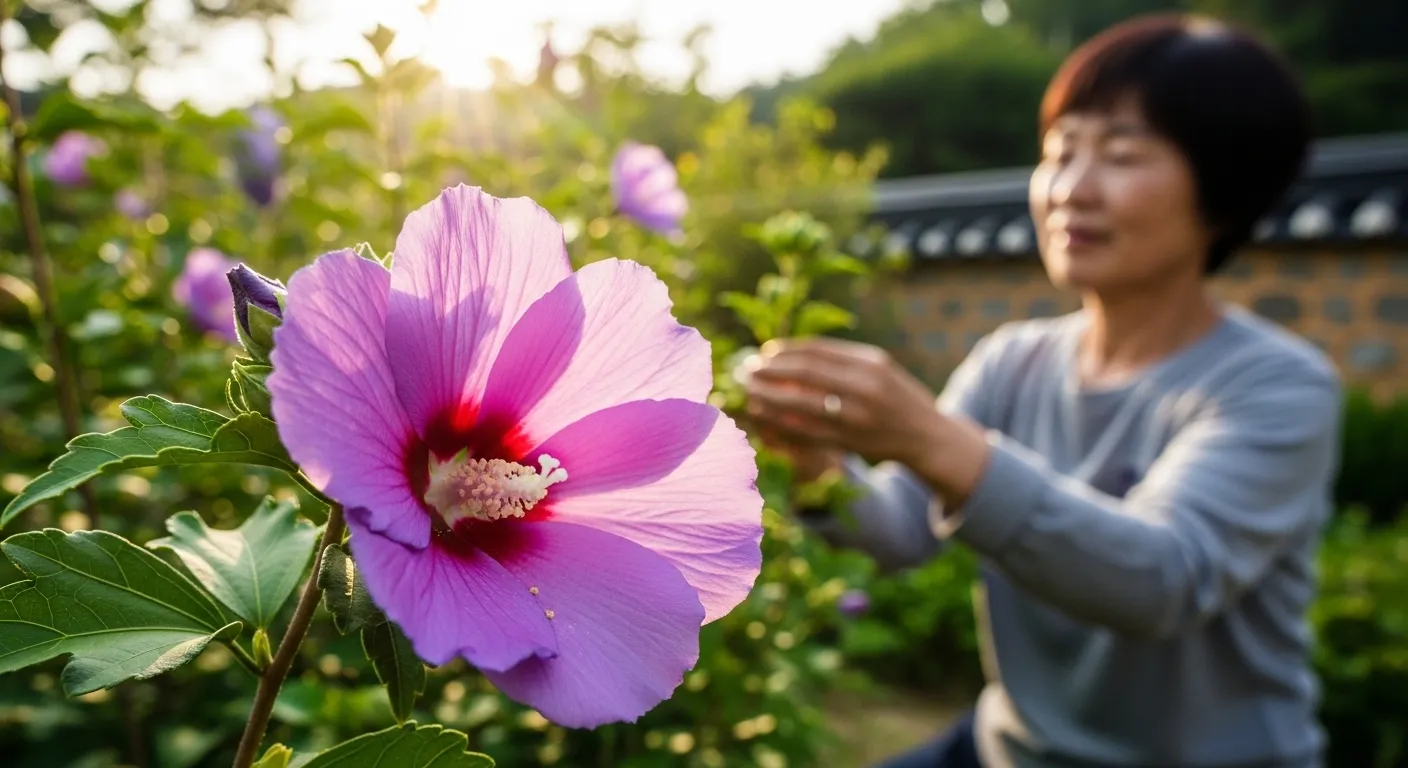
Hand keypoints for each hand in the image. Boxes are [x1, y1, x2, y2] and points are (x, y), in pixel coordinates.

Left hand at [737, 337, 990, 503]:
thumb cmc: (895, 396)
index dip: (784, 350)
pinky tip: (763, 416)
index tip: (763, 352)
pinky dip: (780, 423)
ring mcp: (857, 416)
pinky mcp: (849, 442)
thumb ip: (840, 359)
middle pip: (805, 373)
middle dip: (769, 370)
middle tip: (745, 369)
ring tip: (748, 391)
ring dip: (768, 396)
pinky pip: (805, 431)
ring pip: (800, 404)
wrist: (928, 437)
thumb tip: (787, 352)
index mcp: (871, 362)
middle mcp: (866, 387)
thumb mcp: (878, 368)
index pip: (816, 350)